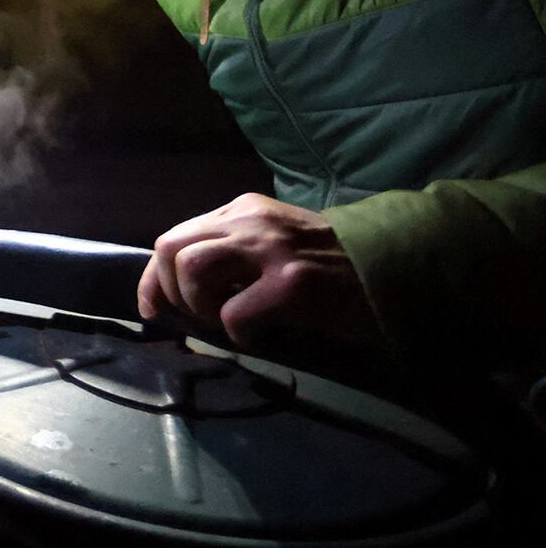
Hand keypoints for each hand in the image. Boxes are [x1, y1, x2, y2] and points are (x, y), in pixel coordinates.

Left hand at [140, 193, 382, 354]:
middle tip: (198, 316)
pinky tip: (260, 336)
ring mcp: (272, 249)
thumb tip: (179, 291)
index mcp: (242, 210)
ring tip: (226, 321)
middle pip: (170, 248)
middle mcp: (250, 221)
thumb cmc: (331, 266)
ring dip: (198, 305)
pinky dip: (237, 334)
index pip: (174, 238)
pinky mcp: (293, 284)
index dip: (153, 278)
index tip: (152, 308)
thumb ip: (231, 254)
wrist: (395, 270)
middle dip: (171, 291)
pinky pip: (233, 314)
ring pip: (191, 269)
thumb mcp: (274, 244)